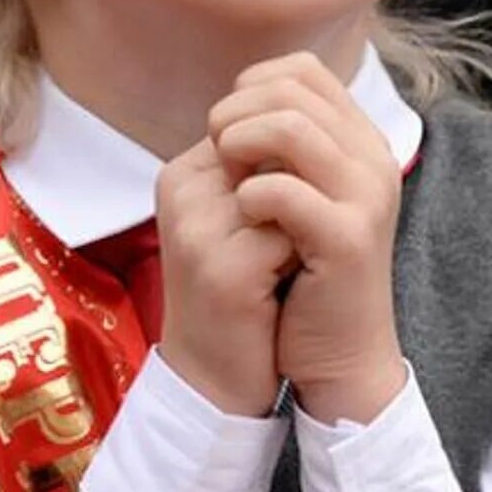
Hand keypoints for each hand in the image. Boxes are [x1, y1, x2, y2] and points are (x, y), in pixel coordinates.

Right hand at [154, 135, 298, 417]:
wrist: (214, 379)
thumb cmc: (239, 291)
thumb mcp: (237, 216)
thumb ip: (258, 164)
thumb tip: (310, 112)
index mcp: (182, 173)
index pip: (260, 125)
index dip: (293, 172)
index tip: (282, 217)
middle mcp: (181, 192)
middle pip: (275, 152)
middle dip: (301, 193)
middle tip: (285, 242)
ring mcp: (197, 230)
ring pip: (287, 187)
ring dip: (303, 224)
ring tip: (279, 265)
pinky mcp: (222, 270)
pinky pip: (290, 233)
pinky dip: (301, 256)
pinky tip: (280, 286)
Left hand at [207, 53, 407, 425]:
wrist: (338, 353)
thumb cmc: (305, 275)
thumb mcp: (296, 196)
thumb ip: (280, 148)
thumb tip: (236, 101)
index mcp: (360, 141)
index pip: (303, 71)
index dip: (252, 86)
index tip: (228, 128)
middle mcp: (372, 159)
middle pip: (291, 91)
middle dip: (236, 114)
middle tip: (217, 153)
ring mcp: (367, 196)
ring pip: (290, 127)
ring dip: (239, 145)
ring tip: (227, 181)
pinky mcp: (348, 238)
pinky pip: (283, 191)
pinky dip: (248, 197)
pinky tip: (242, 216)